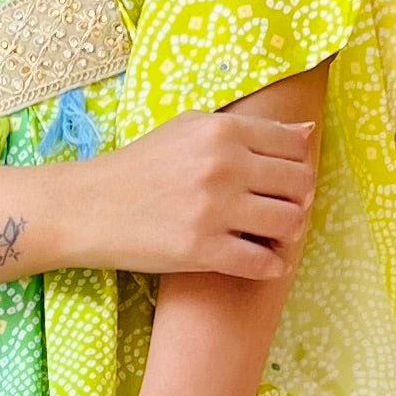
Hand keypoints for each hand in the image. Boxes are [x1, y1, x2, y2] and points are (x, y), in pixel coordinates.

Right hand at [60, 106, 314, 280]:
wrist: (88, 207)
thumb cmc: (140, 166)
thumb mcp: (189, 129)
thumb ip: (249, 130)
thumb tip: (307, 132)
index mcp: (222, 130)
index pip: (296, 146)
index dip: (297, 166)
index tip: (282, 181)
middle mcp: (223, 165)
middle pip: (300, 185)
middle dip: (297, 201)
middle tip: (278, 211)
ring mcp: (213, 209)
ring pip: (290, 223)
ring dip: (287, 234)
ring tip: (269, 237)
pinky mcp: (201, 250)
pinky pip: (263, 263)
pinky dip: (270, 266)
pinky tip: (257, 261)